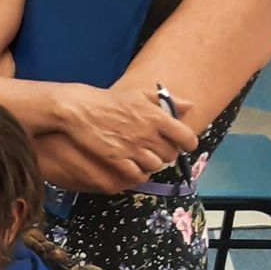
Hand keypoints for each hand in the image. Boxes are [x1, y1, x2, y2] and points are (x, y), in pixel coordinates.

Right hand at [58, 83, 197, 184]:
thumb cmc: (110, 101)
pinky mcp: (117, 159)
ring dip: (152, 164)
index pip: (186, 137)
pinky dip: (139, 174)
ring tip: (145, 159)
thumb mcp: (140, 94)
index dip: (188, 144)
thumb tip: (189, 106)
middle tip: (159, 151)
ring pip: (155, 165)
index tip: (184, 145)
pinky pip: (137, 174)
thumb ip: (167, 100)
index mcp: (157, 117)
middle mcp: (148, 133)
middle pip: (170, 154)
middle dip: (167, 154)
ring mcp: (132, 148)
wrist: (81, 109)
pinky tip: (134, 168)